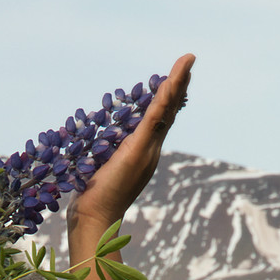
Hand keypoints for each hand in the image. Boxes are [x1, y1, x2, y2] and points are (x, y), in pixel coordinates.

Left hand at [63, 53, 192, 279]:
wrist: (94, 216)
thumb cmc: (92, 196)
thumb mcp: (99, 165)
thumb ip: (103, 152)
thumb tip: (95, 140)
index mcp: (142, 152)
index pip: (158, 119)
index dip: (168, 99)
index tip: (173, 79)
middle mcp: (150, 149)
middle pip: (169, 111)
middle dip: (180, 86)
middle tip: (188, 63)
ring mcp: (147, 149)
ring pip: (167, 110)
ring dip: (178, 84)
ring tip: (187, 62)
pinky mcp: (138, 149)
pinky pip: (155, 117)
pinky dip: (165, 96)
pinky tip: (171, 78)